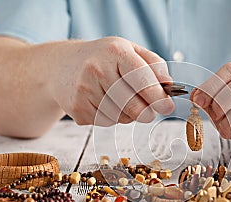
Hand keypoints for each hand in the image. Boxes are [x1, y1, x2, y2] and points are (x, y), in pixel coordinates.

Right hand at [50, 36, 174, 125]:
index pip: (142, 80)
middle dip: (147, 112)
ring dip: (128, 114)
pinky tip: (104, 103)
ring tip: (120, 99)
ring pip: (121, 117)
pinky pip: (107, 122)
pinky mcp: (77, 109)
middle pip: (133, 105)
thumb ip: (153, 64)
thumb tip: (169, 85)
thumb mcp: (128, 50)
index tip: (167, 107)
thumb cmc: (102, 58)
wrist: (61, 65)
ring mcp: (84, 91)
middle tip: (149, 111)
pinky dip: (112, 117)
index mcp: (115, 52)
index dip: (158, 97)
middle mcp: (97, 69)